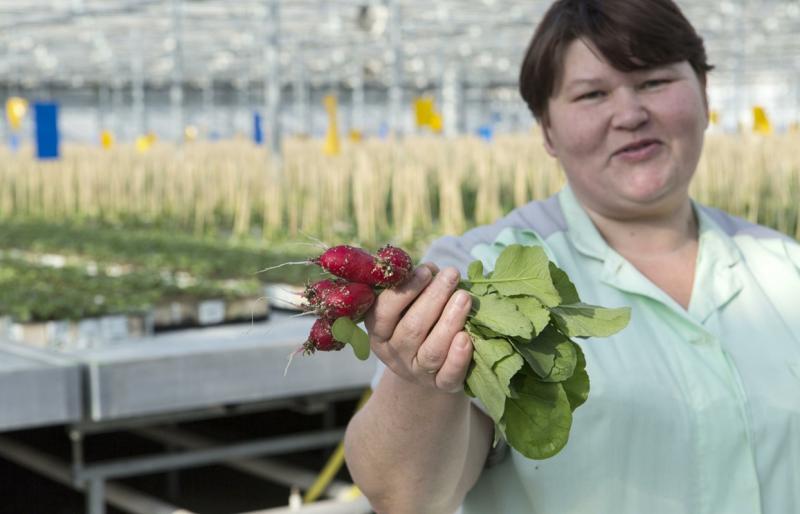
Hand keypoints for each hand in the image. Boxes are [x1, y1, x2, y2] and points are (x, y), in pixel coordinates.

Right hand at [365, 263, 473, 392]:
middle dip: (434, 298)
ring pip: (431, 351)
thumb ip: (418, 285)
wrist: (430, 366)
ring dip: (449, 322)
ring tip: (465, 297)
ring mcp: (417, 373)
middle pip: (412, 329)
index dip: (405, 291)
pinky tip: (466, 338)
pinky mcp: (441, 386)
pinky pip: (448, 376)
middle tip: (452, 275)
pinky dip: (458, 358)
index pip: (383, 312)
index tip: (426, 270)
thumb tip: (432, 270)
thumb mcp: (410, 303)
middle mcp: (394, 354)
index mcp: (379, 332)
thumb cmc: (420, 321)